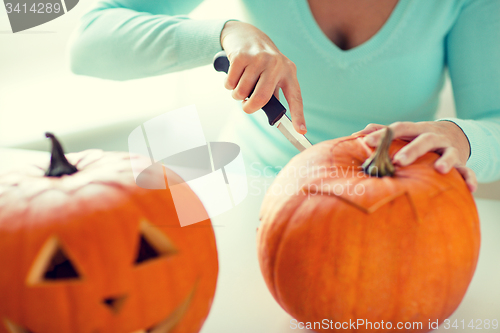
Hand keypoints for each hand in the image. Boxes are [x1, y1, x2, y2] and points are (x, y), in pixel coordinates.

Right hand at [220, 21, 305, 133]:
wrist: (246, 34)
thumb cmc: (262, 62)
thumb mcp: (274, 74)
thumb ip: (274, 93)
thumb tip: (274, 116)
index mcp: (289, 72)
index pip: (295, 97)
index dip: (298, 115)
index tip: (301, 131)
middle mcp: (276, 64)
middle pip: (261, 98)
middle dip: (250, 108)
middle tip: (246, 107)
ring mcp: (259, 58)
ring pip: (242, 92)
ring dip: (237, 94)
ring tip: (241, 84)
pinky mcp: (241, 56)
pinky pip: (231, 83)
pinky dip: (229, 85)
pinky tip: (234, 74)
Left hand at [353, 121, 476, 191]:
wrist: (453, 137)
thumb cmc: (418, 138)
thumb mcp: (405, 133)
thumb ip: (384, 132)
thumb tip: (361, 131)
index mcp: (416, 130)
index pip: (399, 128)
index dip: (383, 134)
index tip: (367, 142)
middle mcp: (433, 137)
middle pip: (424, 139)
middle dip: (412, 149)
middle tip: (398, 161)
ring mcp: (448, 149)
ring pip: (449, 152)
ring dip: (445, 160)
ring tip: (439, 169)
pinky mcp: (461, 162)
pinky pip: (468, 170)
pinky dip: (470, 178)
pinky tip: (469, 188)